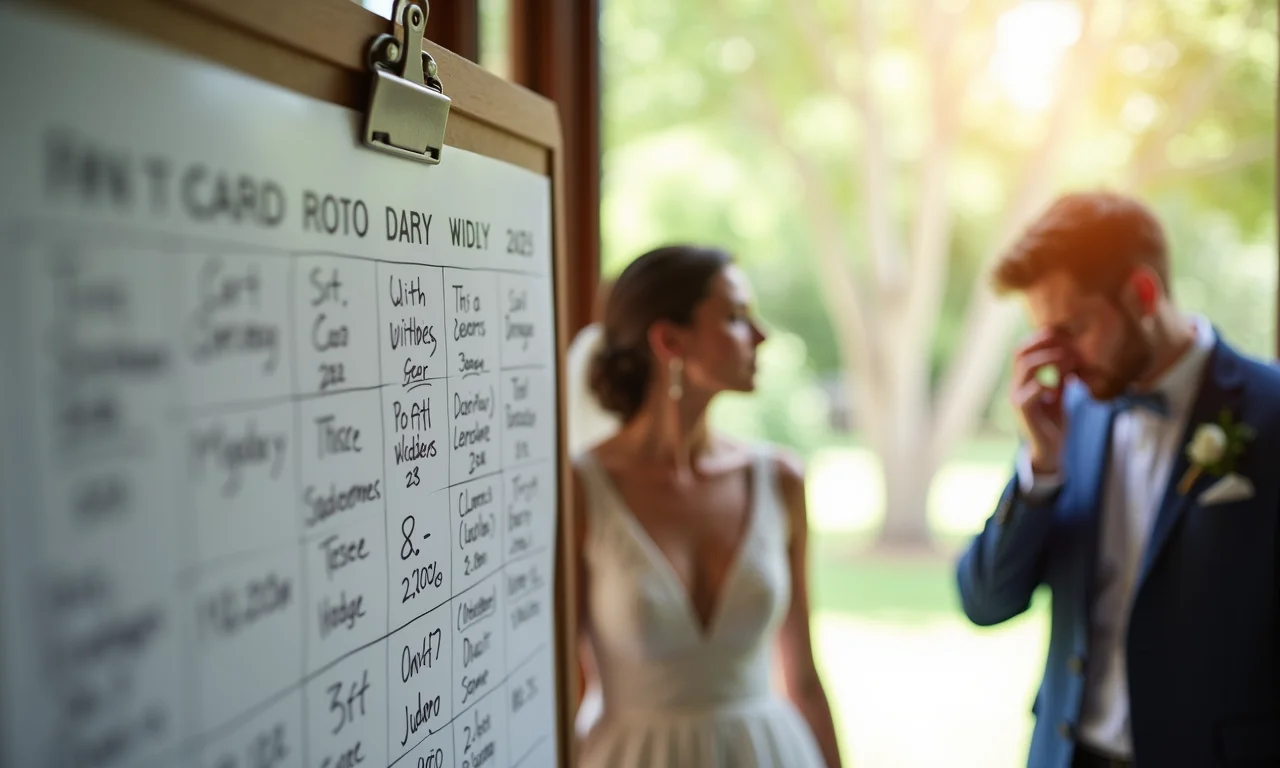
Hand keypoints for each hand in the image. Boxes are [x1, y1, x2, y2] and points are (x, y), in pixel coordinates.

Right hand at [1010, 331, 1074, 473]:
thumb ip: (1061, 379)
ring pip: (1025, 367)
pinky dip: (1048, 383)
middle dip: (1042, 343)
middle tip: (1065, 340)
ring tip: (1069, 358)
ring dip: (1048, 358)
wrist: (1050, 451)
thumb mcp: (1060, 396)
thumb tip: (1072, 360)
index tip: (1060, 332)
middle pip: (1020, 354)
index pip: (1023, 351)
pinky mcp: (1024, 411)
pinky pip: (1032, 390)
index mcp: (1023, 381)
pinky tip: (1062, 386)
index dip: (1038, 339)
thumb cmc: (1053, 424)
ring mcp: (1018, 398)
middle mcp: (1016, 386)